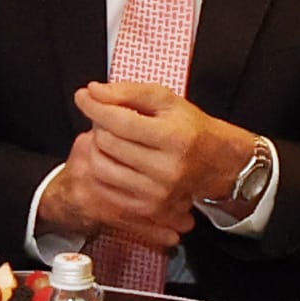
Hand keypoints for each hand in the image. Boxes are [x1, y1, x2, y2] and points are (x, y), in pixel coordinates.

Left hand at [76, 79, 256, 221]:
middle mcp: (166, 169)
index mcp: (174, 137)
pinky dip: (101, 171)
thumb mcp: (167, 100)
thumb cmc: (189, 127)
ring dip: (97, 148)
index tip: (83, 96)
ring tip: (109, 138)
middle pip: (107, 143)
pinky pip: (106, 189)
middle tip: (106, 118)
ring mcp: (157, 193)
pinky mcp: (148, 208)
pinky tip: (112, 158)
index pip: (119, 121)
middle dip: (99, 125)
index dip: (94, 106)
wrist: (216, 163)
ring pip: (101, 168)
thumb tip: (92, 91)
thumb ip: (128, 92)